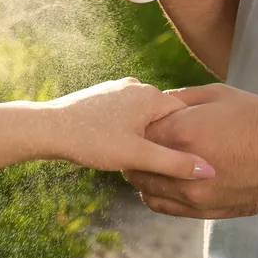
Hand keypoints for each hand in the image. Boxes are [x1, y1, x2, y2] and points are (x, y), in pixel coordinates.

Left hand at [44, 78, 215, 180]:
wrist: (48, 128)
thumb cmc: (92, 141)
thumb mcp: (138, 156)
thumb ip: (174, 163)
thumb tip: (209, 171)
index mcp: (151, 95)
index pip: (186, 117)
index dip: (190, 140)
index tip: (190, 162)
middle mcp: (137, 86)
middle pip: (165, 117)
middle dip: (166, 140)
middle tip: (163, 165)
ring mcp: (118, 89)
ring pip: (144, 117)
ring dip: (145, 138)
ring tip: (138, 159)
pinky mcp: (103, 97)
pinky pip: (126, 115)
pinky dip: (128, 131)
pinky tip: (119, 148)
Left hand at [126, 83, 257, 218]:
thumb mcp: (220, 95)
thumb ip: (182, 97)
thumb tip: (158, 101)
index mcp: (183, 133)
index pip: (139, 131)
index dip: (138, 124)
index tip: (141, 120)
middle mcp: (182, 167)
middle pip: (136, 162)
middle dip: (135, 150)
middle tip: (139, 141)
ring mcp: (192, 194)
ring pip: (144, 187)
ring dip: (142, 173)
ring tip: (150, 161)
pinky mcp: (203, 210)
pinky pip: (162, 206)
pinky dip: (154, 193)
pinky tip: (162, 181)